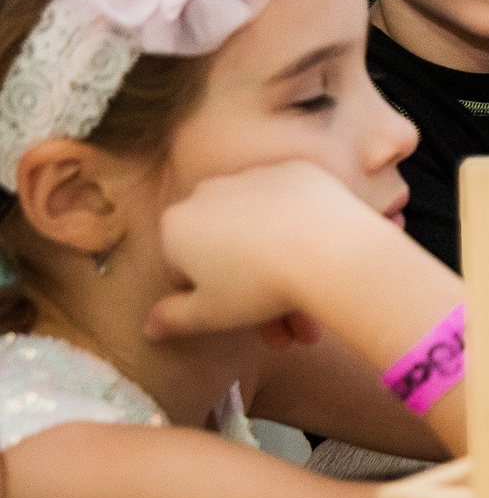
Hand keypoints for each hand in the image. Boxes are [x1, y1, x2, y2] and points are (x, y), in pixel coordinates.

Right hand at [146, 163, 389, 343]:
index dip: (209, 295)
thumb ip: (174, 318)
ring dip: (277, 262)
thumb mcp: (210, 313)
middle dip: (249, 285)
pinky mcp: (294, 170)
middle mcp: (208, 191)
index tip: (236, 309)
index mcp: (176, 224)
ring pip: (260, 225)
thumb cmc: (261, 286)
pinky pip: (291, 203)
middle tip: (281, 323)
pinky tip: (316, 254)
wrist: (329, 250)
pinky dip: (299, 226)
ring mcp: (252, 175)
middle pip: (225, 244)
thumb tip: (150, 327)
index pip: (183, 267)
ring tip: (305, 309)